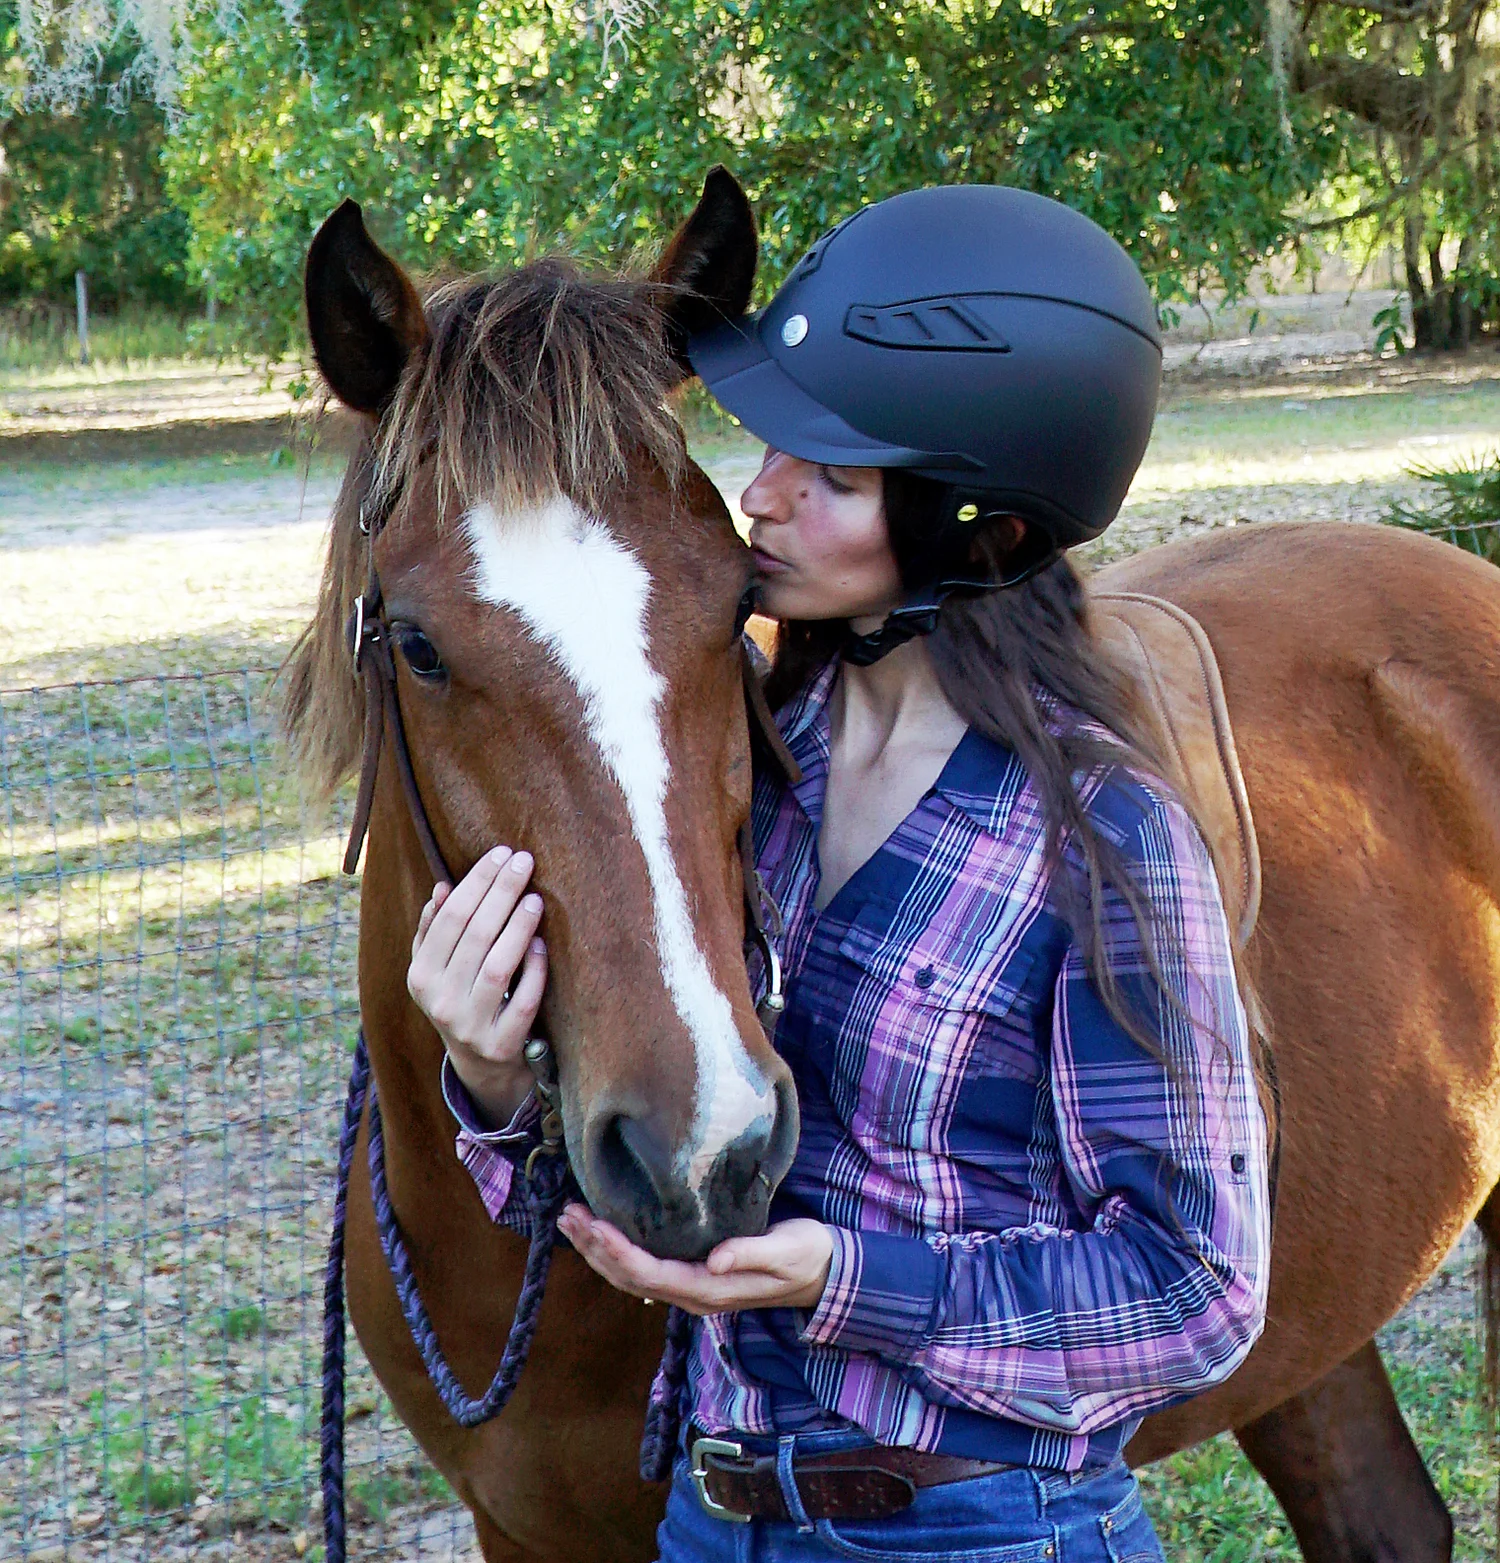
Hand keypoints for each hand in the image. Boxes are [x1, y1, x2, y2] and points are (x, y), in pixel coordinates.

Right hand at [407, 845, 547, 1127]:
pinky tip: (541, 944)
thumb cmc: (463, 997)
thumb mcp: (439, 969)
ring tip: (535, 899)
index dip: (476, 882)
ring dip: (517, 929)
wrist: (480, 1063)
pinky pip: (521, 1002)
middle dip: (500, 893)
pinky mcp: (501, 1045)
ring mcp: (469, 1027)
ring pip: (496, 968)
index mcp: (420, 976)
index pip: (449, 918)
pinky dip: (533, 972)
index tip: (501, 853)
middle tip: (524, 862)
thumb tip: (441, 888)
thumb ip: (436, 930)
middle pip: (474, 937)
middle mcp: (439, 1002)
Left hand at [557, 1206, 832, 1316]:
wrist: (823, 1273)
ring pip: (632, 1277)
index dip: (619, 1251)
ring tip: (571, 1221)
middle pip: (631, 1279)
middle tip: (567, 1215)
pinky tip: (603, 1233)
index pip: (652, 1274)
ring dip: (599, 1250)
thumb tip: (715, 1261)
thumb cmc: (806, 1256)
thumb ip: (750, 1255)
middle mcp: (693, 1295)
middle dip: (595, 1249)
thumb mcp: (786, 1252)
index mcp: (711, 1290)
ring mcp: (691, 1289)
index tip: (594, 1224)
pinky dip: (617, 1251)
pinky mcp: (694, 1276)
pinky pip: (644, 1269)